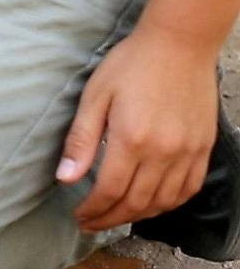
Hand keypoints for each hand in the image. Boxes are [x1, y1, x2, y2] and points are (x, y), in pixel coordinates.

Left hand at [58, 27, 217, 232]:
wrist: (179, 45)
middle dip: (111, 218)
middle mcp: (164, 152)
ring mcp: (188, 152)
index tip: (79, 217)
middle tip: (92, 223)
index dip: (93, 210)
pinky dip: (170, 203)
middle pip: (136, 202)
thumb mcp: (95, 96)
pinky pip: (189, 188)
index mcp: (132, 139)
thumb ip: (81, 140)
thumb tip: (65, 179)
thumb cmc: (131, 65)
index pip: (109, 190)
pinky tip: (153, 204)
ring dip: (139, 216)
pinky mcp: (204, 147)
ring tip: (117, 217)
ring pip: (164, 201)